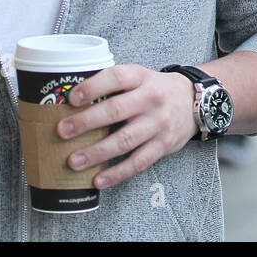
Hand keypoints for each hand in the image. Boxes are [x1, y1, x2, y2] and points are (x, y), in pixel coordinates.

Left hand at [57, 65, 196, 188]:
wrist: (193, 101)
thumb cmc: (156, 90)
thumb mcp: (139, 77)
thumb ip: (113, 85)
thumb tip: (72, 102)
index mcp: (141, 77)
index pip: (116, 78)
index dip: (93, 87)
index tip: (72, 99)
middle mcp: (151, 99)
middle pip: (116, 110)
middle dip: (86, 122)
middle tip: (63, 131)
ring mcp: (158, 123)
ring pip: (125, 140)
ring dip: (97, 153)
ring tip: (74, 161)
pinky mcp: (163, 145)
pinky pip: (138, 162)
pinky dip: (117, 173)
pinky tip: (99, 179)